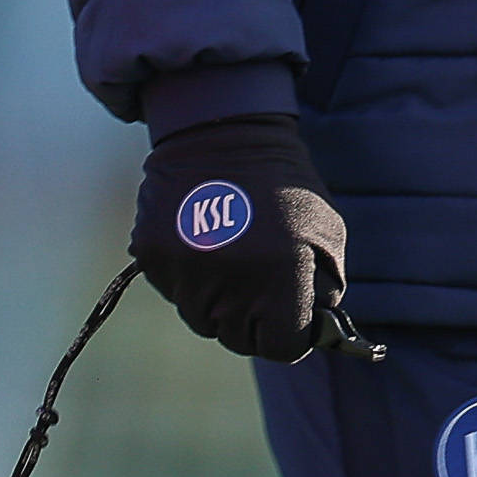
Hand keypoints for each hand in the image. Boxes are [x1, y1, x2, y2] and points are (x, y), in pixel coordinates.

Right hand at [134, 112, 355, 361]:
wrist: (222, 130)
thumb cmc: (283, 187)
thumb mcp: (325, 232)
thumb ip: (324, 289)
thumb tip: (313, 331)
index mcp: (279, 276)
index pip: (282, 347)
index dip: (289, 332)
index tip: (288, 312)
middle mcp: (228, 281)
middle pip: (237, 338)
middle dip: (251, 317)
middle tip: (258, 278)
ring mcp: (184, 271)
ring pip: (202, 318)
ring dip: (217, 298)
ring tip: (230, 251)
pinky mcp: (151, 257)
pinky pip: (174, 291)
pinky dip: (189, 276)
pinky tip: (203, 238)